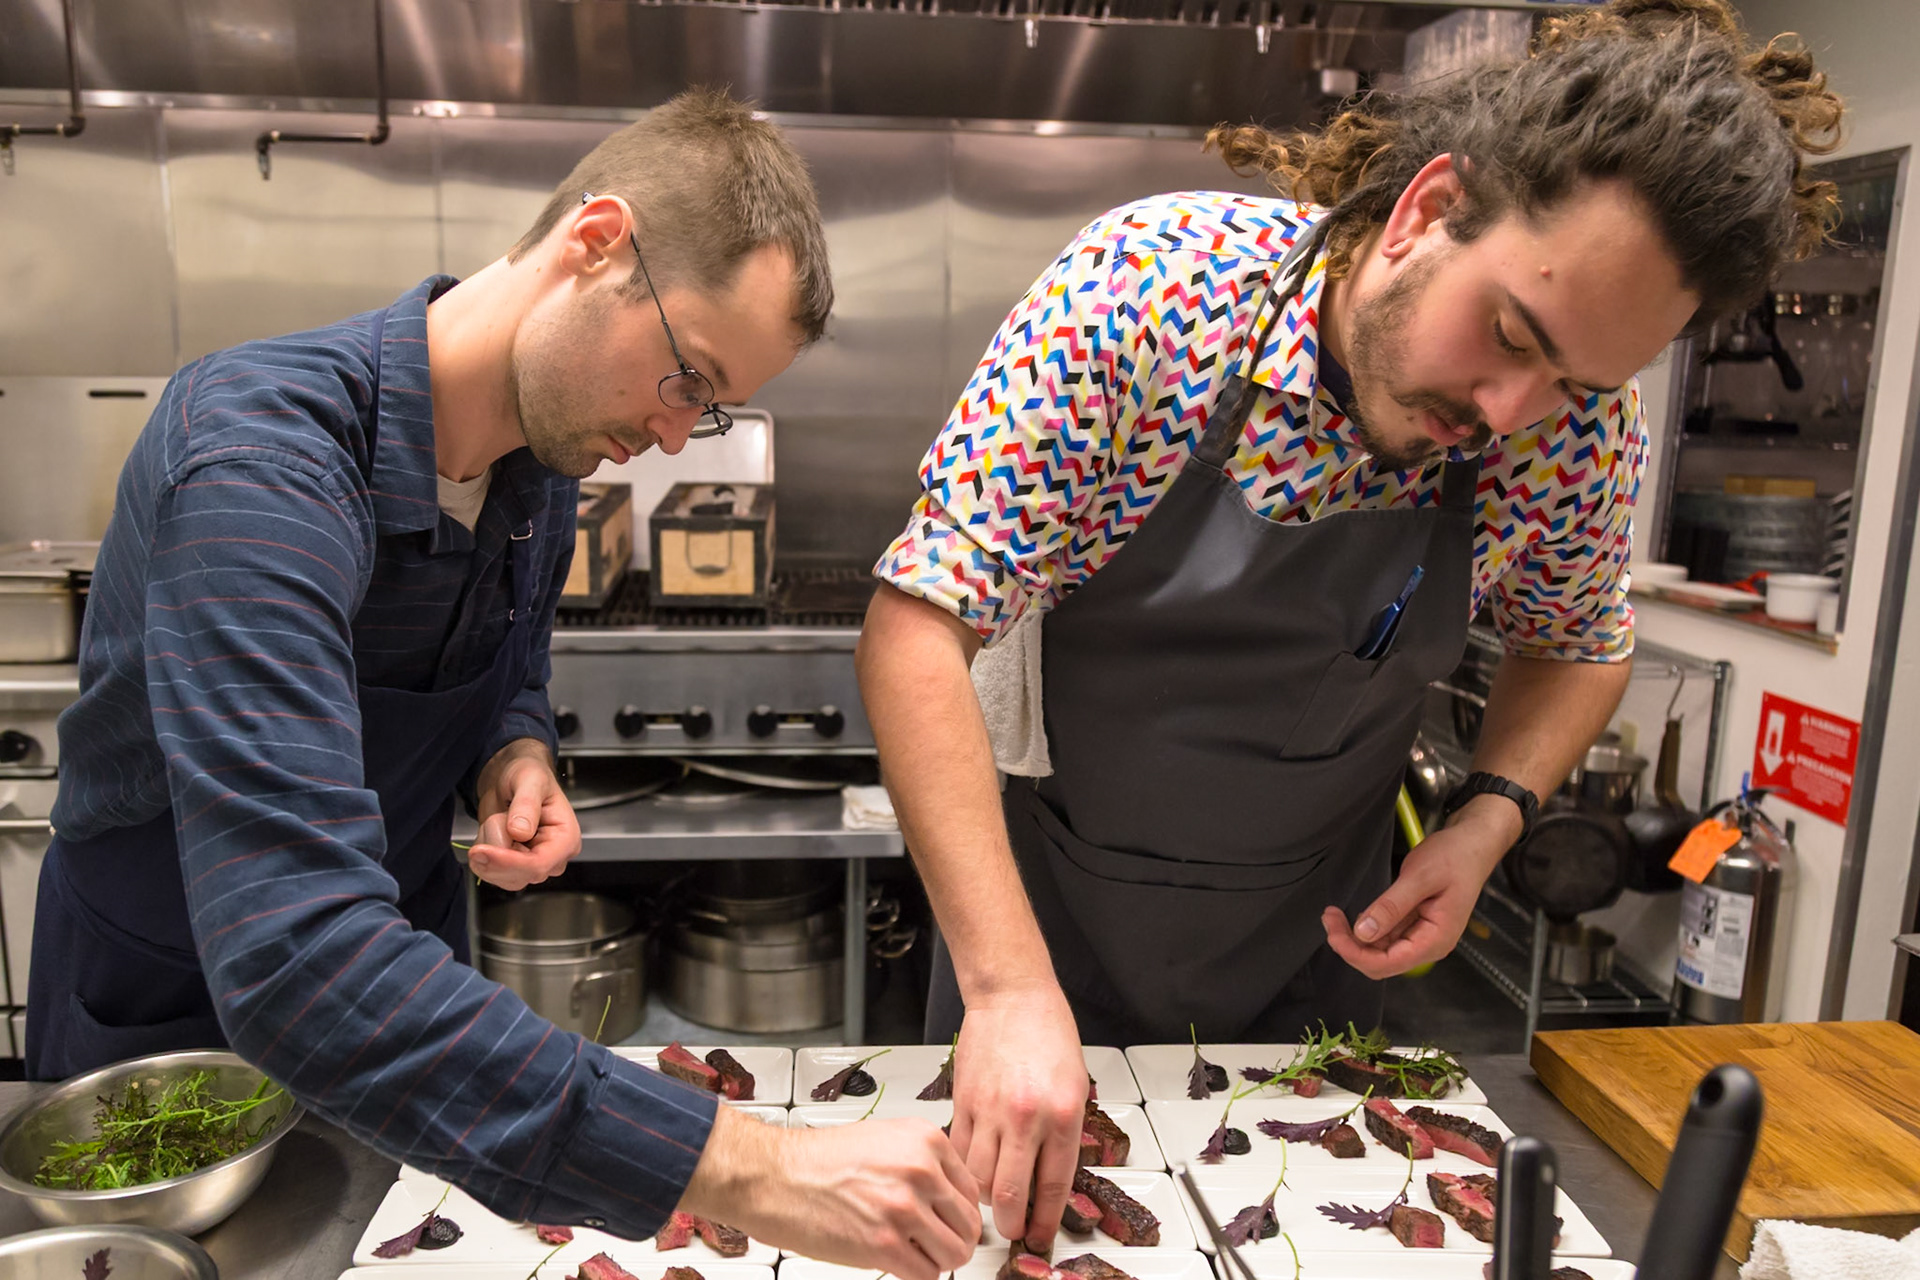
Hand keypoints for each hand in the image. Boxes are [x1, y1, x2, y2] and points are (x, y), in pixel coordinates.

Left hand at [470, 739, 579, 889]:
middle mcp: (552, 856)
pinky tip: (493, 831)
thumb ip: (526, 804)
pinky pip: (491, 873)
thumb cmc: (528, 774)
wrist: (510, 776)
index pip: (539, 864)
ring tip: (499, 819)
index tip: (481, 851)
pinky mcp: (514, 867)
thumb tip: (520, 831)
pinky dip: (483, 853)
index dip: (508, 862)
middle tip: (493, 819)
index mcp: (566, 838)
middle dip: (496, 852)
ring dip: (489, 849)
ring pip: (502, 877)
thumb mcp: (529, 780)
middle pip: (520, 875)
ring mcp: (532, 863)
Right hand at [681, 1106, 979, 1279]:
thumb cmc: (818, 1159)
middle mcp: (922, 1171)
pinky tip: (897, 1260)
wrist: (775, 1176)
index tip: (948, 1220)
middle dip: (954, 1238)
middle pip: (969, 1224)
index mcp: (926, 1140)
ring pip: (955, 1253)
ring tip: (916, 1253)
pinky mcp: (885, 1245)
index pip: (972, 1189)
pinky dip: (916, 1273)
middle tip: (935, 1242)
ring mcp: (905, 1208)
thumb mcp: (884, 1139)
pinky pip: (926, 1273)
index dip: (959, 1211)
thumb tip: (948, 1193)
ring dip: (938, 1259)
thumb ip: (922, 1161)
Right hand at [947, 985, 1086, 1248]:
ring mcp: (990, 1111)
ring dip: (984, 1199)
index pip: (1052, 1187)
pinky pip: (958, 1152)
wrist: (1012, 996)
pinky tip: (971, 1172)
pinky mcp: (963, 1102)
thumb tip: (1052, 1175)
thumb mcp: (1076, 1085)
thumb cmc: (1048, 1032)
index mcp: (1063, 1115)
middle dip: (1011, 1224)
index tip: (1041, 1238)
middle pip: (1009, 1194)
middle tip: (1013, 1231)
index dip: (1045, 1221)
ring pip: (978, 1179)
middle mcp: (1026, 1117)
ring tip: (992, 1201)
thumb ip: (1065, 1132)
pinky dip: (963, 1170)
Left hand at [1321, 796, 1517, 979]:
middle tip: (1329, 918)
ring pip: (1380, 952)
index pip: (1387, 963)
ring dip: (1355, 939)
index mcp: (1435, 940)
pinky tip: (1353, 915)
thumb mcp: (1419, 877)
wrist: (1473, 845)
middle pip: (1381, 963)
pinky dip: (1367, 929)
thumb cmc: (1454, 857)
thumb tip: (1362, 932)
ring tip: (1334, 914)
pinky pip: (1386, 937)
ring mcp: (1422, 937)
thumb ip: (1391, 906)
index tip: (1333, 931)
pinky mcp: (1415, 926)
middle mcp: (1429, 945)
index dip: (1355, 954)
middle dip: (1351, 946)